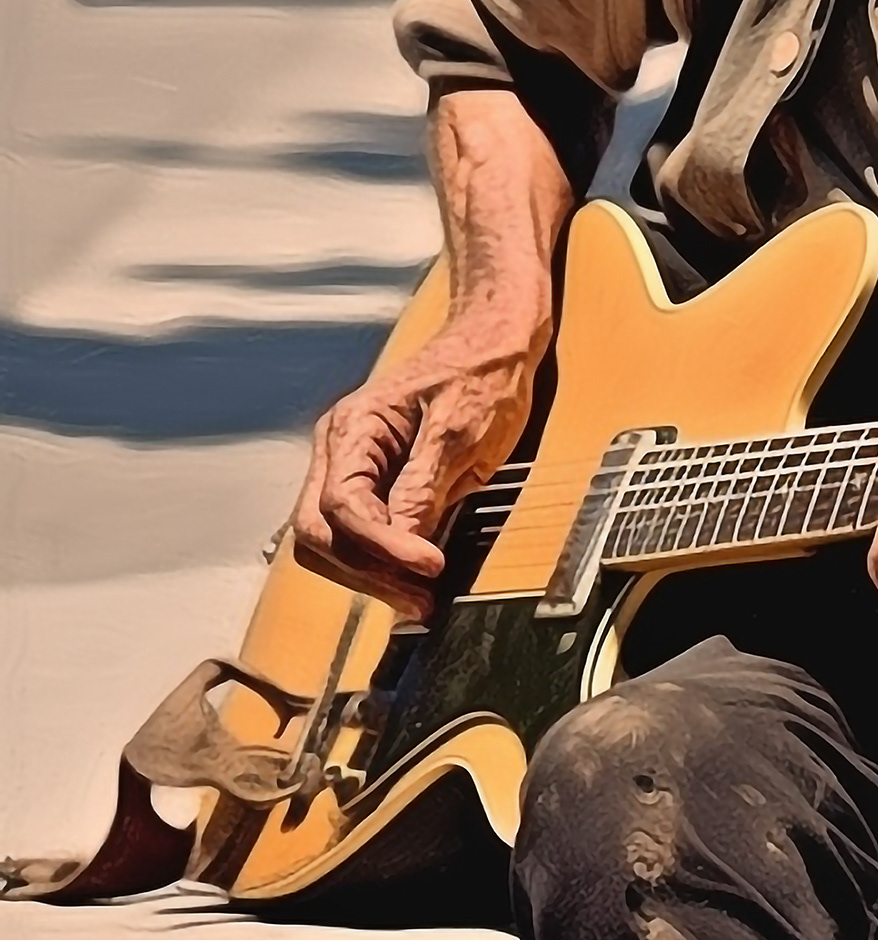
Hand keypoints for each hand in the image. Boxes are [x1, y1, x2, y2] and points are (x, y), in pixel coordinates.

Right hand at [291, 320, 535, 618]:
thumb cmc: (482, 370)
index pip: (341, 506)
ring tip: (419, 599)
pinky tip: (412, 577)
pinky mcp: (375, 481)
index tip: (428, 568)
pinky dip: (380, 561)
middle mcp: (341, 448)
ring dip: (370, 575)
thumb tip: (402, 542)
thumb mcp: (461, 429)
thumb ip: (425, 486)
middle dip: (365, 572)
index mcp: (353, 427)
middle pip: (319, 532)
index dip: (381, 547)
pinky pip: (358, 532)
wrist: (496, 339)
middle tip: (419, 601)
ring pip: (332, 540)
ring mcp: (353, 466)